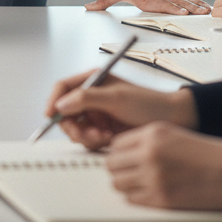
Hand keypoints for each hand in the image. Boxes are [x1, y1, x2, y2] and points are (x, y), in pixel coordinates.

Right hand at [45, 69, 198, 148]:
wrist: (171, 121)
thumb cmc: (150, 103)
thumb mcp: (117, 98)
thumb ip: (88, 98)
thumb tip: (62, 102)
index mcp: (94, 80)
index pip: (63, 87)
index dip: (54, 101)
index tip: (50, 115)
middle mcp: (93, 96)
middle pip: (66, 111)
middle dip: (73, 125)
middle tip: (85, 134)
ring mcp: (97, 114)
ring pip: (75, 128)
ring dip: (86, 135)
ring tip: (103, 136)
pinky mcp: (103, 130)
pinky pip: (87, 139)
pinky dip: (94, 142)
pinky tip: (109, 140)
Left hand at [106, 122, 221, 211]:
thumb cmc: (206, 153)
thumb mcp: (172, 133)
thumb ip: (146, 139)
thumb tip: (123, 150)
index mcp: (153, 134)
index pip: (116, 143)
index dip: (118, 151)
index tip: (123, 156)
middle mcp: (150, 154)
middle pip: (112, 164)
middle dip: (117, 167)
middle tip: (126, 169)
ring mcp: (154, 178)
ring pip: (117, 183)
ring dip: (124, 182)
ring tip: (137, 181)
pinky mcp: (161, 199)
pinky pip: (132, 198)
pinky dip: (136, 196)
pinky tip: (147, 191)